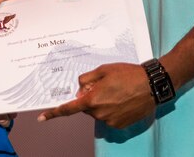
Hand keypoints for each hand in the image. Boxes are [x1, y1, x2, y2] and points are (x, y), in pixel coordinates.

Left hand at [37, 63, 154, 128]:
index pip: (69, 108)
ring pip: (98, 112)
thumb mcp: (104, 69)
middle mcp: (99, 113)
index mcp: (92, 99)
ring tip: (118, 90)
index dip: (54, 113)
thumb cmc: (128, 74)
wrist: (152, 85)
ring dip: (102, 103)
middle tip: (104, 85)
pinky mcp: (120, 124)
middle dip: (90, 97)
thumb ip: (87, 79)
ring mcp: (110, 121)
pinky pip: (109, 117)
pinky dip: (112, 109)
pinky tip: (123, 98)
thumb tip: (79, 89)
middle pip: (86, 107)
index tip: (42, 118)